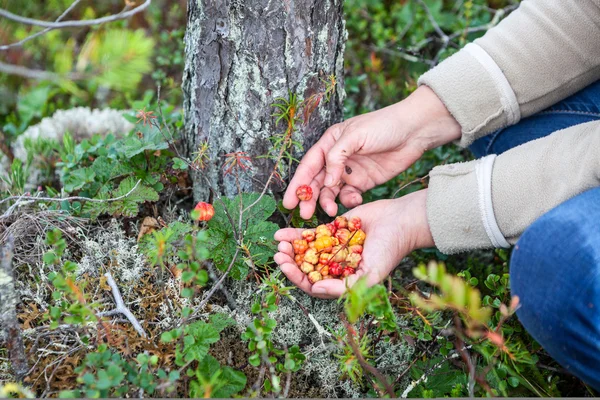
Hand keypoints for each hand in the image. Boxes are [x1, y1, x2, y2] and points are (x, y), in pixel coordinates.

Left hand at [274, 189, 433, 298]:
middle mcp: (335, 267)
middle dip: (290, 262)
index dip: (297, 278)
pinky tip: (281, 233)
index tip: (284, 267)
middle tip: (279, 254)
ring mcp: (333, 248)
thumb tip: (315, 290)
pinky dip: (295, 235)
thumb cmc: (389, 251)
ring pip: (305, 251)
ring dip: (290, 248)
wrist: (399, 221)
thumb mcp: (369, 274)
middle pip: (306, 268)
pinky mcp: (333, 230)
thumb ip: (343, 286)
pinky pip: (310, 234)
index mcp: (342, 281)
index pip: (314, 284)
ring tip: (279, 242)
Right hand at [282, 86, 459, 218]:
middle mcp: (337, 158)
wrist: (414, 131)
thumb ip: (337, 157)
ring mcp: (350, 171)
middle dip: (309, 198)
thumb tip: (328, 181)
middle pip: (317, 182)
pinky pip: (349, 195)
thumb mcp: (355, 135)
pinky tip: (355, 200)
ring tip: (330, 212)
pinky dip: (348, 201)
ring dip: (327, 202)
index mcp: (330, 143)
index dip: (297, 184)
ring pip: (331, 192)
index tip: (289, 202)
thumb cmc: (383, 125)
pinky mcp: (364, 182)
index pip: (308, 166)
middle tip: (303, 214)